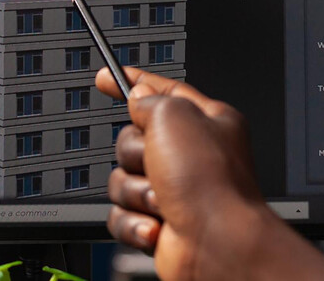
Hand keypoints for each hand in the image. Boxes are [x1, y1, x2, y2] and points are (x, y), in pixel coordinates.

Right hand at [96, 66, 323, 280]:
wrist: (217, 245)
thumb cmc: (210, 182)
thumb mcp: (174, 115)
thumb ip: (150, 100)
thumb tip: (138, 99)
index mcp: (205, 122)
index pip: (162, 91)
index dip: (132, 83)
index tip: (105, 78)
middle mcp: (191, 156)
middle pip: (132, 140)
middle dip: (136, 155)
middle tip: (156, 163)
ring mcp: (175, 191)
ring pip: (122, 179)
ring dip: (136, 192)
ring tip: (162, 200)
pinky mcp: (159, 222)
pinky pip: (121, 214)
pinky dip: (134, 222)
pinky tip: (157, 225)